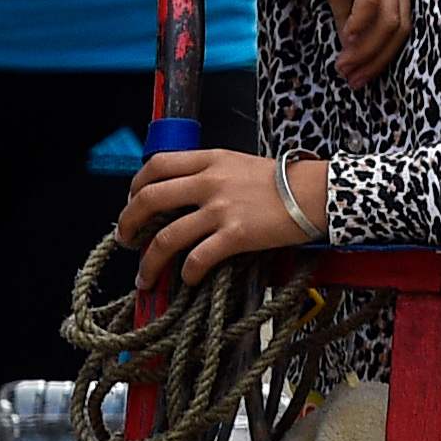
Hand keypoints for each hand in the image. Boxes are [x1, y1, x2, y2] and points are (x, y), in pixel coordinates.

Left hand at [118, 147, 320, 288]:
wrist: (316, 193)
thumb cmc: (283, 181)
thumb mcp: (239, 164)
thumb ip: (209, 174)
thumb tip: (182, 195)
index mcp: (209, 160)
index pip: (156, 165)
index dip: (135, 186)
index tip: (131, 204)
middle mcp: (209, 182)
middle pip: (149, 198)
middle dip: (128, 223)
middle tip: (125, 241)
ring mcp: (221, 209)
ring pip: (166, 237)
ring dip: (149, 262)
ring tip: (144, 277)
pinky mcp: (236, 235)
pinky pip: (198, 258)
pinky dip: (186, 273)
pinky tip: (187, 280)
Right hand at [285, 0, 412, 85]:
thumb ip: (348, 17)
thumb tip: (349, 52)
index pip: (403, 24)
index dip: (384, 56)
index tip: (361, 78)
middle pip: (400, 26)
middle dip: (377, 59)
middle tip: (353, 80)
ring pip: (388, 18)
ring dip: (365, 48)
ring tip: (344, 65)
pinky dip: (360, 24)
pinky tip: (344, 38)